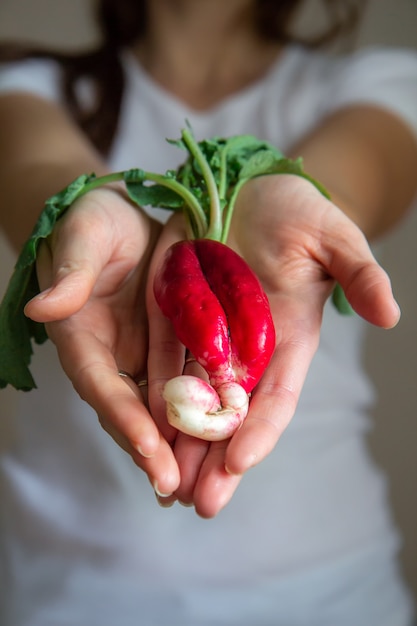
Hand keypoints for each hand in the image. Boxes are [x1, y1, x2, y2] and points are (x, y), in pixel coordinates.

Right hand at [24, 186, 180, 497]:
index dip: (123, 418)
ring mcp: (139, 353)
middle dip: (153, 450)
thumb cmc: (93, 221)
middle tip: (179, 489)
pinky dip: (200, 408)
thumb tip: (43, 308)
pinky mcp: (167, 345)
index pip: (101, 384)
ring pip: (158, 406)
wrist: (122, 215)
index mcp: (82, 336)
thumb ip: (70, 271)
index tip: (150, 452)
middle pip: (129, 410)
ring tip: (203, 481)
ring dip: (178, 443)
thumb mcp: (83, 236)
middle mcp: (111, 354)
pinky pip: (185, 381)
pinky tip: (224, 433)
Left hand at [146, 174, 399, 516]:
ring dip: (180, 442)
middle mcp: (248, 346)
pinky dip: (153, 395)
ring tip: (165, 485)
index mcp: (289, 337)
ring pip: (193, 398)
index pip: (276, 396)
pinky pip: (163, 360)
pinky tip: (139, 428)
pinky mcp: (177, 312)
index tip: (238, 463)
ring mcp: (210, 332)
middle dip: (216, 459)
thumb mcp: (332, 236)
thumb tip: (389, 314)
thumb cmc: (298, 210)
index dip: (261, 431)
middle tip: (199, 503)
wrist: (251, 186)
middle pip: (232, 413)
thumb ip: (358, 273)